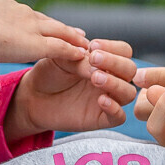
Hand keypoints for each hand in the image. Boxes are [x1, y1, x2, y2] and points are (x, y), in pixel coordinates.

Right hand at [0, 0, 88, 64]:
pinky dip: (73, 52)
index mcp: (4, 8)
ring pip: (60, 32)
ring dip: (74, 40)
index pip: (29, 16)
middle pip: (49, 22)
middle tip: (80, 34)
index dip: (43, 23)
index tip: (52, 26)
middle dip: (65, 29)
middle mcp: (21, 13)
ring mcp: (30, 26)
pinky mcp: (37, 43)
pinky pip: (61, 47)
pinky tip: (82, 56)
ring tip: (85, 45)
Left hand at [6, 38, 137, 140]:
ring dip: (115, 83)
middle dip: (115, 63)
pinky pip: (119, 116)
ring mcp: (109, 98)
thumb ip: (79, 59)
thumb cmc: (50, 74)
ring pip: (128, 92)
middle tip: (93, 60)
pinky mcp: (101, 118)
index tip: (93, 46)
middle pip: (130, 70)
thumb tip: (95, 65)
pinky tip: (101, 100)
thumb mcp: (62, 59)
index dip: (113, 48)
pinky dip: (114, 108)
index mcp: (105, 61)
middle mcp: (111, 78)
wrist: (34, 96)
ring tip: (95, 78)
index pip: (123, 51)